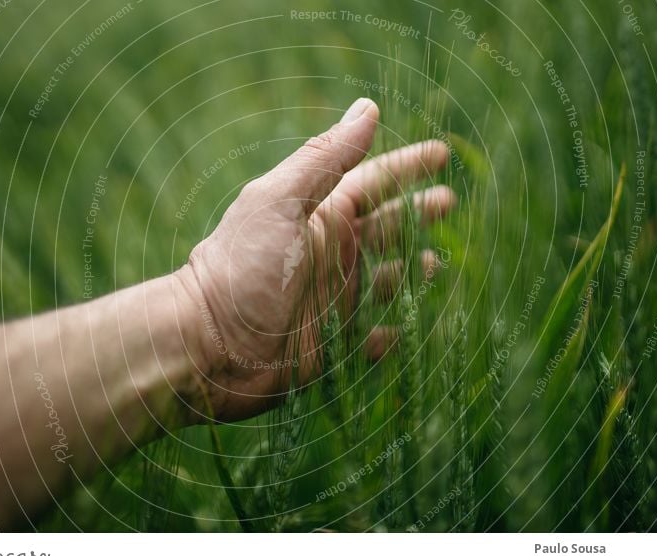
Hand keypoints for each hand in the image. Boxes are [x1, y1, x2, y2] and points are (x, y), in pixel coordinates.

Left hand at [176, 98, 453, 421]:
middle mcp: (328, 255)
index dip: (406, 167)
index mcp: (318, 217)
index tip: (441, 152)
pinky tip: (402, 327)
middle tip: (449, 202)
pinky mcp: (329, 345)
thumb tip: (367, 109)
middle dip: (416, 213)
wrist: (207, 343)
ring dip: (409, 271)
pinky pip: (368, 337)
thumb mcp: (280, 202)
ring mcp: (330, 300)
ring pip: (383, 281)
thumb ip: (324, 159)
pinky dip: (388, 332)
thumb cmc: (242, 267)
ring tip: (434, 261)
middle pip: (384, 228)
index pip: (372, 183)